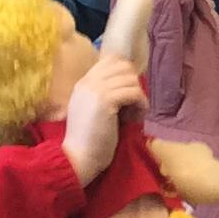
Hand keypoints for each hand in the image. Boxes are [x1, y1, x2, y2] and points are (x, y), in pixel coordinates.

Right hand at [61, 55, 144, 185]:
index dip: (126, 73)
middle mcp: (88, 82)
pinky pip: (134, 93)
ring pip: (131, 79)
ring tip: (135, 114)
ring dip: (139, 96)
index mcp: (83, 82)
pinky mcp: (105, 101)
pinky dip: (141, 105)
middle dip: (134, 83)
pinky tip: (136, 118)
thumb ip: (104, 94)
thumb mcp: (92, 110)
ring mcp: (96, 89)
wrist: (77, 157)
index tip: (129, 93)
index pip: (110, 60)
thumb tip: (128, 85)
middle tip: (133, 104)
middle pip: (123, 66)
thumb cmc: (88, 139)